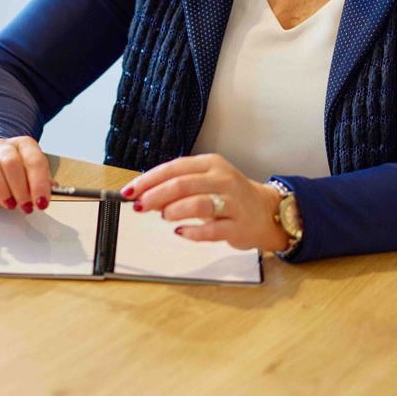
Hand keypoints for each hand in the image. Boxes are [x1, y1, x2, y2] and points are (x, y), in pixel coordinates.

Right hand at [0, 137, 52, 213]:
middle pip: (10, 161)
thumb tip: (55, 188)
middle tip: (26, 205)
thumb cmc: (11, 175)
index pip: (33, 159)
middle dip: (21, 187)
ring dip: (0, 187)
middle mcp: (1, 147)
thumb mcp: (30, 177)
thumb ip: (42, 182)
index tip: (42, 202)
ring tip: (9, 203)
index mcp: (21, 146)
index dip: (39, 182)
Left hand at [120, 154, 287, 251]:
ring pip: (197, 203)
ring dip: (173, 211)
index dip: (148, 180)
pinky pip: (212, 229)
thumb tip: (143, 194)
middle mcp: (222, 179)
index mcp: (210, 164)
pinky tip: (181, 232)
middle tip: (140, 206)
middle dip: (155, 196)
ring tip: (164, 216)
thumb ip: (177, 185)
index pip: (173, 168)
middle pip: (182, 184)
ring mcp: (233, 202)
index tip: (130, 191)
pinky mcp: (239, 226)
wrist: (266, 212)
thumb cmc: (228, 196)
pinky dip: (192, 232)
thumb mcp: (205, 181)